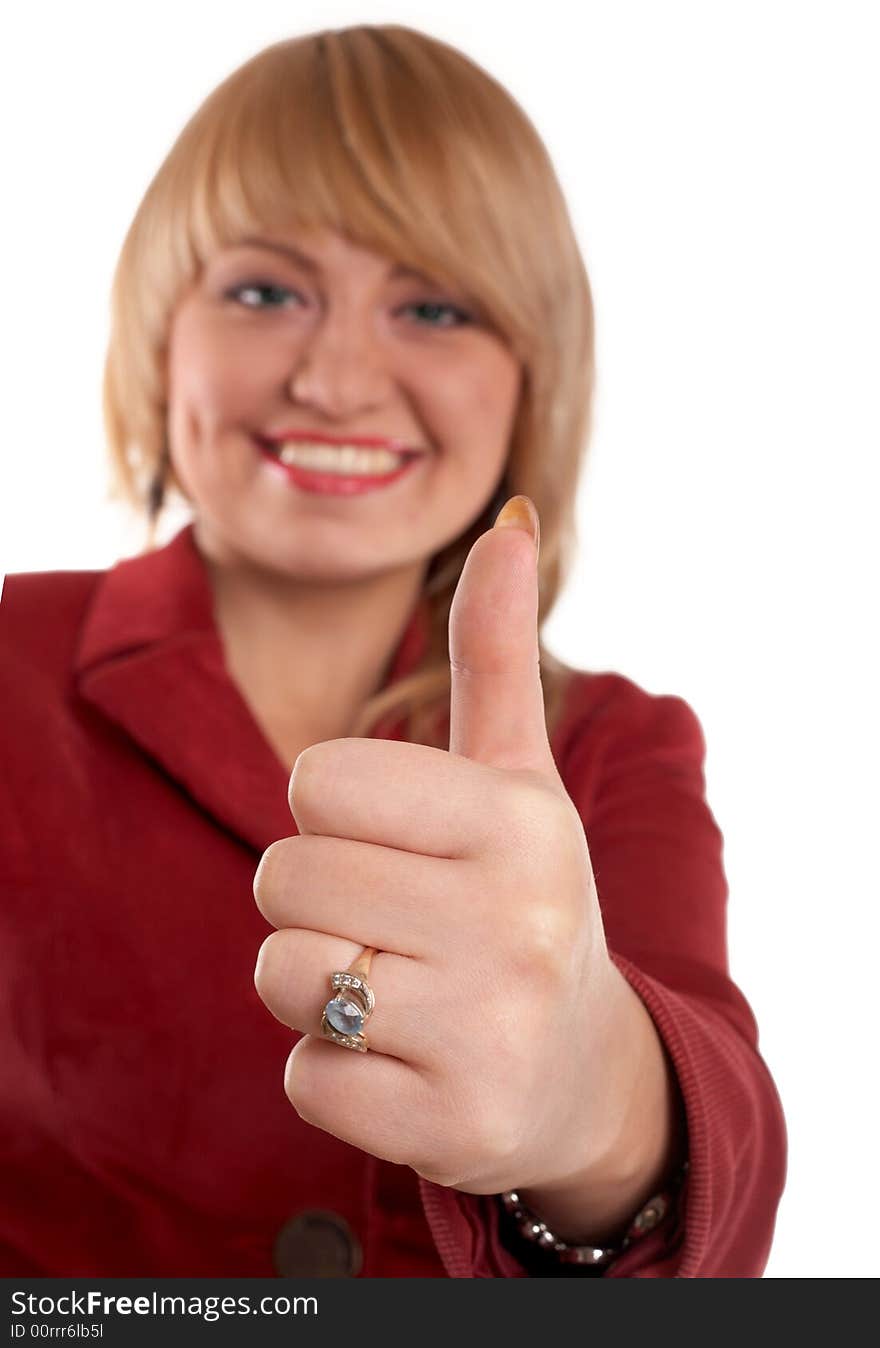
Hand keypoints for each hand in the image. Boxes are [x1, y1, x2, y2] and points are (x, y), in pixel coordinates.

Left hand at [252, 497, 623, 1198]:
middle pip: (282, 877)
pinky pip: (305, 1077)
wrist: (586, 1072)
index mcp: (518, 819)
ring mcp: (484, 1030)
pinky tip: (407, 1061)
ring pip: (282, 975)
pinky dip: (335, 1070)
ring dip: (316, 984)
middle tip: (394, 924)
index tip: (394, 841)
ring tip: (397, 988)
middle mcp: (512, 921)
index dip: (332, 811)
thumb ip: (495, 651)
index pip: (315, 781)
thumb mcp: (518, 778)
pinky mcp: (448, 1125)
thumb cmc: (525, 899)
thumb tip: (507, 516)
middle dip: (317, 900)